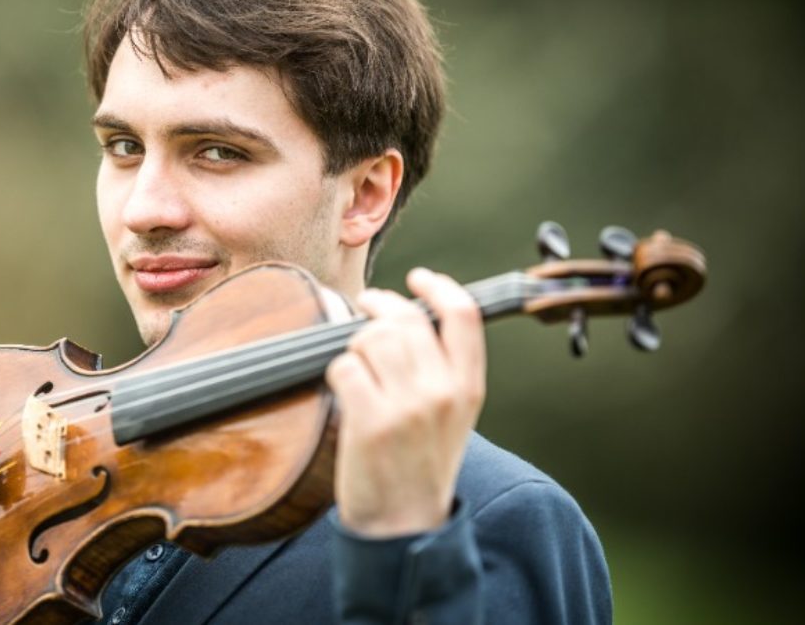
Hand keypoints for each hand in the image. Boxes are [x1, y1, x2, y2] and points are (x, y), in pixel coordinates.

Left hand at [326, 268, 485, 537]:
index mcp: (468, 387)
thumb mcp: (453, 416)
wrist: (404, 526)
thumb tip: (407, 316)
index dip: (439, 286)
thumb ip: (442, 369)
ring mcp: (406, 407)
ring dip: (354, 343)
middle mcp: (442, 392)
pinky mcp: (370, 422)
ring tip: (355, 361)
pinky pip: (344, 367)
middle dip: (379, 306)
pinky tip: (343, 390)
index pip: (462, 316)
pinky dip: (336, 373)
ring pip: (372, 337)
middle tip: (364, 305)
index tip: (419, 278)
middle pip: (406, 319)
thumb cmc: (420, 467)